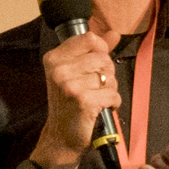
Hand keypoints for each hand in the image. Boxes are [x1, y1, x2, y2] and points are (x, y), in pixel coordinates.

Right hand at [37, 31, 119, 167]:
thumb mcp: (76, 72)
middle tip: (95, 86)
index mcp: (54, 58)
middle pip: (103, 58)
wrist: (61, 135)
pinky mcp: (83, 100)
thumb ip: (94, 51)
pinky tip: (101, 108)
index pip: (90, 39)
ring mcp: (69, 85)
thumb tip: (114, 33)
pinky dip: (113, 103)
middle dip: (107, 73)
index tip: (96, 65)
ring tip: (97, 98)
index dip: (101, 50)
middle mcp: (59, 69)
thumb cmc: (69, 102)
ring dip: (110, 89)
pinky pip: (113, 94)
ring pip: (110, 77)